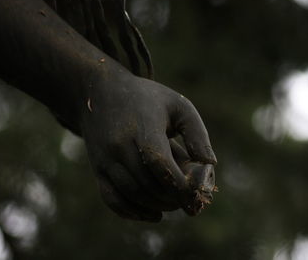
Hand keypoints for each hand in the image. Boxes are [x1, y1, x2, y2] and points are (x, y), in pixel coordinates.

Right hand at [79, 72, 216, 221]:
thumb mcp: (177, 104)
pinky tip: (152, 215)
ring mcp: (105, 158)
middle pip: (147, 183)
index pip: (159, 163)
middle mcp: (119, 145)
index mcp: (142, 127)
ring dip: (156, 205)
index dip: (179, 183)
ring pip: (131, 194)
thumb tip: (210, 164)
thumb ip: (197, 133)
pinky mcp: (98, 168)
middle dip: (171, 197)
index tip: (195, 194)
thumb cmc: (147, 99)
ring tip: (174, 204)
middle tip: (188, 201)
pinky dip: (132, 212)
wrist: (102, 92)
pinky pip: (112, 199)